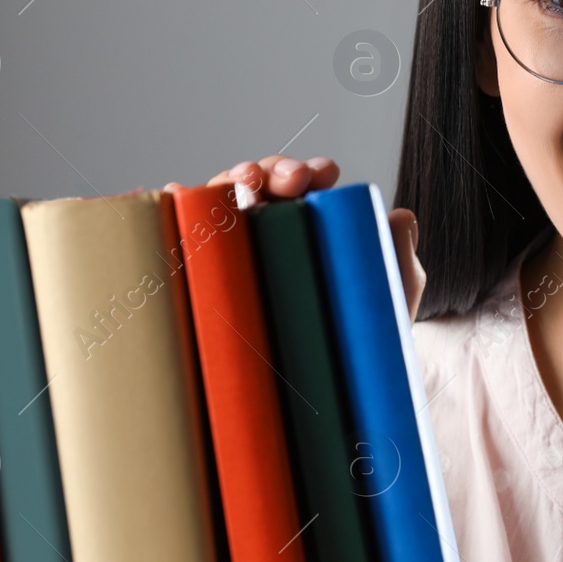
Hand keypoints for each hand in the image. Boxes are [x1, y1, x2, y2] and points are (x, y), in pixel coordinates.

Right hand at [166, 155, 425, 320]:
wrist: (331, 391)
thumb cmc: (360, 337)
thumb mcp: (389, 291)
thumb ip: (398, 252)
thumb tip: (399, 215)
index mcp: (307, 224)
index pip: (300, 186)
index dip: (307, 171)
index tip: (324, 175)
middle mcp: (265, 232)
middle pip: (256, 184)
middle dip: (269, 171)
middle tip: (290, 181)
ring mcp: (231, 253)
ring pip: (216, 203)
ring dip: (225, 182)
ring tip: (242, 185)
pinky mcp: (198, 275)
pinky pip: (175, 235)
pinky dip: (166, 208)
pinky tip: (163, 194)